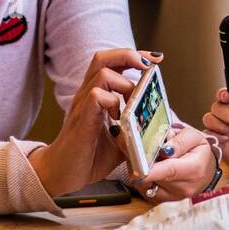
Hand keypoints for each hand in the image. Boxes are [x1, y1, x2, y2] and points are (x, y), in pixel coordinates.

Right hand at [28, 49, 160, 196]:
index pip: (112, 63)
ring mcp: (83, 105)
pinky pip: (96, 96)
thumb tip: (164, 134)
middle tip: (148, 66)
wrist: (64, 173)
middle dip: (129, 55)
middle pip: (103, 58)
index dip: (134, 56)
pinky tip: (118, 119)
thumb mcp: (122, 141)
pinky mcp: (81, 118)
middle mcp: (88, 94)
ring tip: (132, 103)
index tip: (155, 59)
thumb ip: (138, 131)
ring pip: (103, 73)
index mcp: (96, 95)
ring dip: (126, 84)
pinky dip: (113, 102)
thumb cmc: (91, 156)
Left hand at [131, 125, 217, 201]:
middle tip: (138, 149)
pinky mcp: (165, 201)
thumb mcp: (195, 138)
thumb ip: (179, 141)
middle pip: (154, 177)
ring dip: (141, 171)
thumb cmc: (200, 154)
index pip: (169, 171)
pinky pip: (146, 190)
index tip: (136, 162)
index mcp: (194, 169)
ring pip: (147, 184)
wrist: (207, 173)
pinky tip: (148, 169)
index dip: (150, 168)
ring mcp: (174, 197)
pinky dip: (143, 179)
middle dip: (142, 163)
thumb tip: (163, 148)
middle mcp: (184, 187)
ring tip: (146, 159)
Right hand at [202, 86, 228, 167]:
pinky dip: (216, 136)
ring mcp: (216, 127)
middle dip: (227, 114)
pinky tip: (225, 140)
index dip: (223, 94)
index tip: (227, 96)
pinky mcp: (210, 138)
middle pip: (216, 106)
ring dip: (221, 126)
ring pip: (209, 118)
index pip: (225, 95)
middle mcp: (223, 116)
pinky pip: (206, 132)